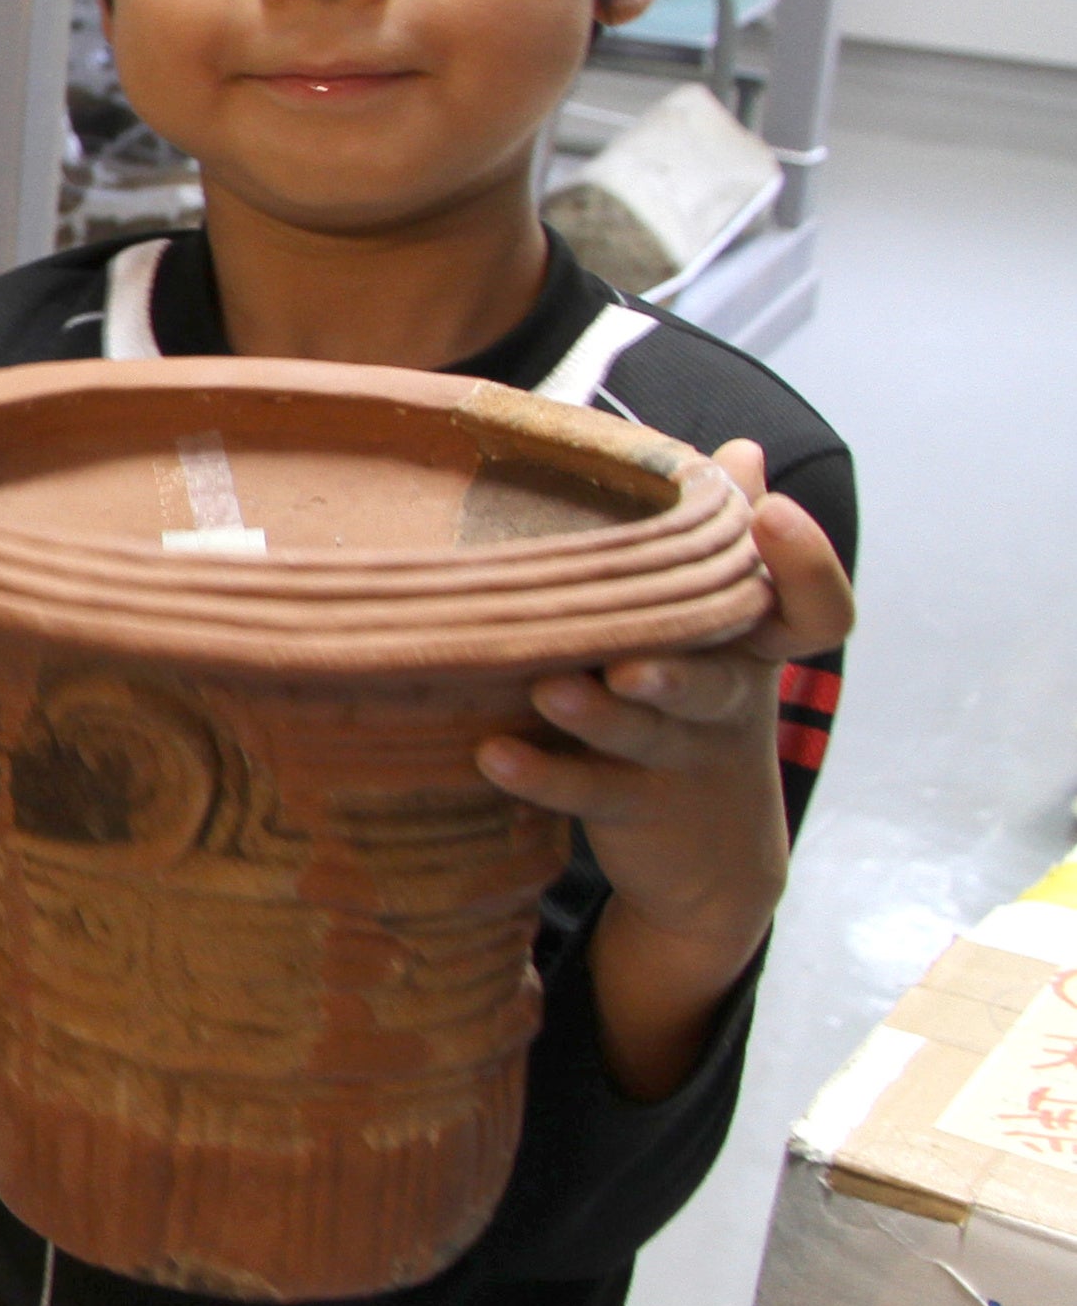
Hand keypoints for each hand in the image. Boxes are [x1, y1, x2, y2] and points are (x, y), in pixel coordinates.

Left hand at [478, 438, 853, 1095]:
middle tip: (632, 660)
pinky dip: (541, 773)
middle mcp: (727, 700)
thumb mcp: (714, 631)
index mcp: (749, 648)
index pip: (812, 610)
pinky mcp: (633, 807)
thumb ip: (712, 547)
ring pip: (646, 734)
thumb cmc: (695, 704)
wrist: (709, 858)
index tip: (771, 511)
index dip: (806, 565)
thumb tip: (741, 447)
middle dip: (678, 671)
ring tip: (552, 692)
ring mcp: (680, 757)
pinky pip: (586, 790)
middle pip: (720, 684)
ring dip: (598, 716)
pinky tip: (492, 754)